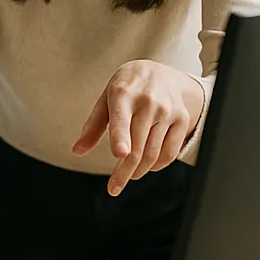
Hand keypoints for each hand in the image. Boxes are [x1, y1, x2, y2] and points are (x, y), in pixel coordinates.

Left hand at [73, 59, 204, 195]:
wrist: (158, 71)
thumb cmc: (126, 88)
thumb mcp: (105, 99)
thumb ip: (92, 126)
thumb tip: (77, 150)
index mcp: (123, 94)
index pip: (122, 120)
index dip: (121, 138)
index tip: (119, 154)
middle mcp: (148, 102)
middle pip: (137, 147)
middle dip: (124, 172)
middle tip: (114, 187)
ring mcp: (167, 111)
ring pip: (153, 153)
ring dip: (139, 171)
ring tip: (127, 176)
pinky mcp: (182, 119)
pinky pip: (170, 152)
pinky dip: (157, 165)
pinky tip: (146, 166)